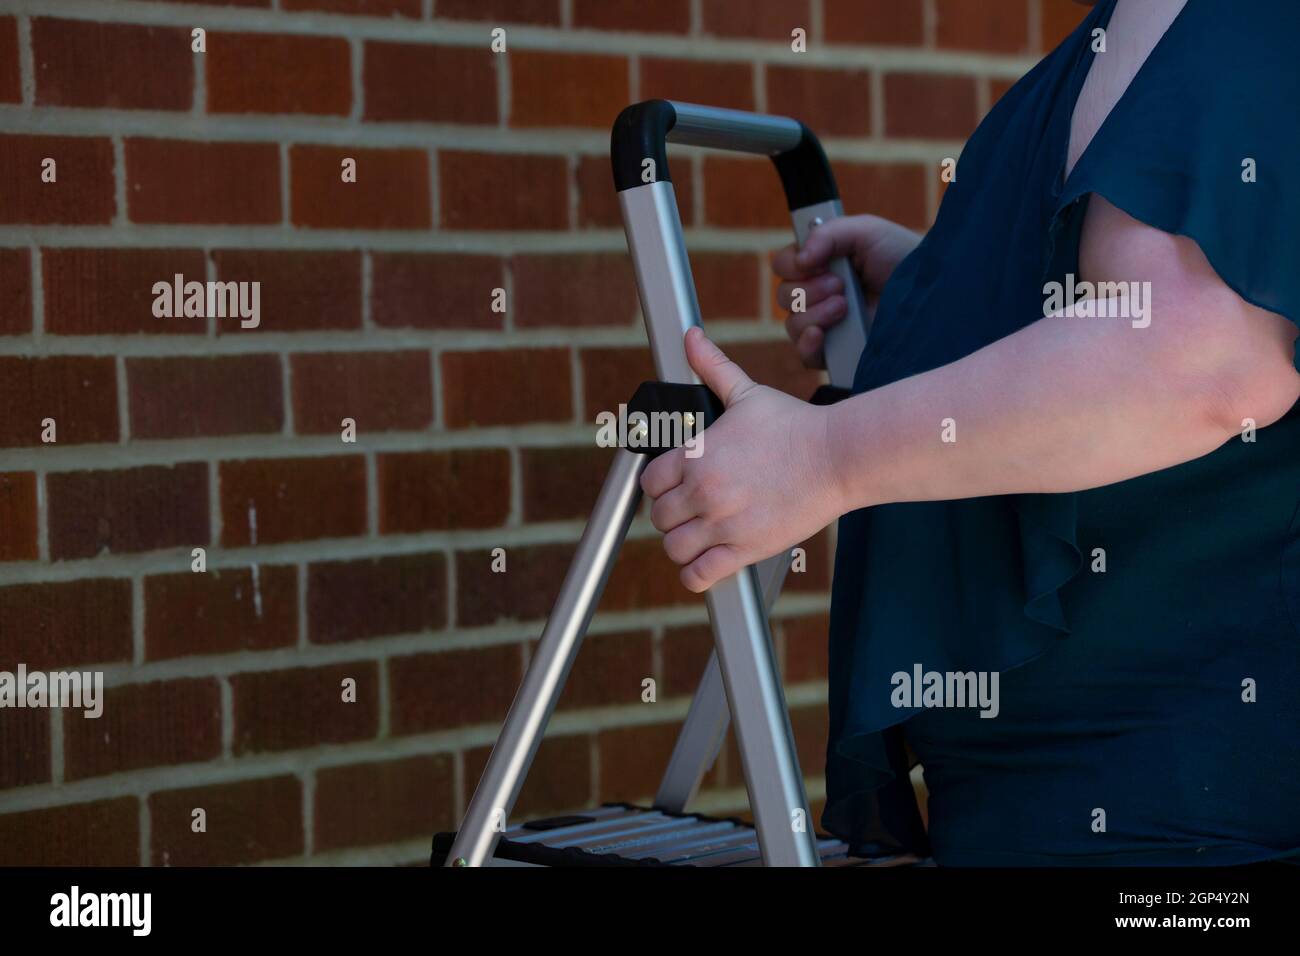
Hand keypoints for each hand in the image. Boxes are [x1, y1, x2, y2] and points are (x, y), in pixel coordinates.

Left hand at [641, 328, 846, 592]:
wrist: (837, 456)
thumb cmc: (795, 425)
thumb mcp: (746, 393)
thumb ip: (712, 367)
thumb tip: (690, 336)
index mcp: (696, 455)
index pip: (650, 482)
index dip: (660, 486)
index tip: (674, 487)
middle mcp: (704, 490)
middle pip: (659, 517)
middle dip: (671, 515)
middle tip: (689, 512)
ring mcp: (723, 523)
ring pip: (674, 548)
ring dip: (682, 545)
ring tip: (697, 537)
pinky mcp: (746, 548)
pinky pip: (700, 574)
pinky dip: (696, 574)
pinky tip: (706, 563)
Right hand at [772, 214, 920, 367]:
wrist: (931, 290)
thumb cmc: (901, 256)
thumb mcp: (866, 231)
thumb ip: (828, 234)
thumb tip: (800, 259)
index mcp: (820, 265)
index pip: (784, 266)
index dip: (793, 264)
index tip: (816, 262)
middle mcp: (818, 295)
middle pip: (784, 296)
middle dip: (808, 289)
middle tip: (840, 284)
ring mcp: (826, 326)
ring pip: (792, 324)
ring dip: (814, 313)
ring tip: (845, 306)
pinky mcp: (836, 352)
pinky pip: (805, 355)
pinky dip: (807, 344)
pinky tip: (821, 334)